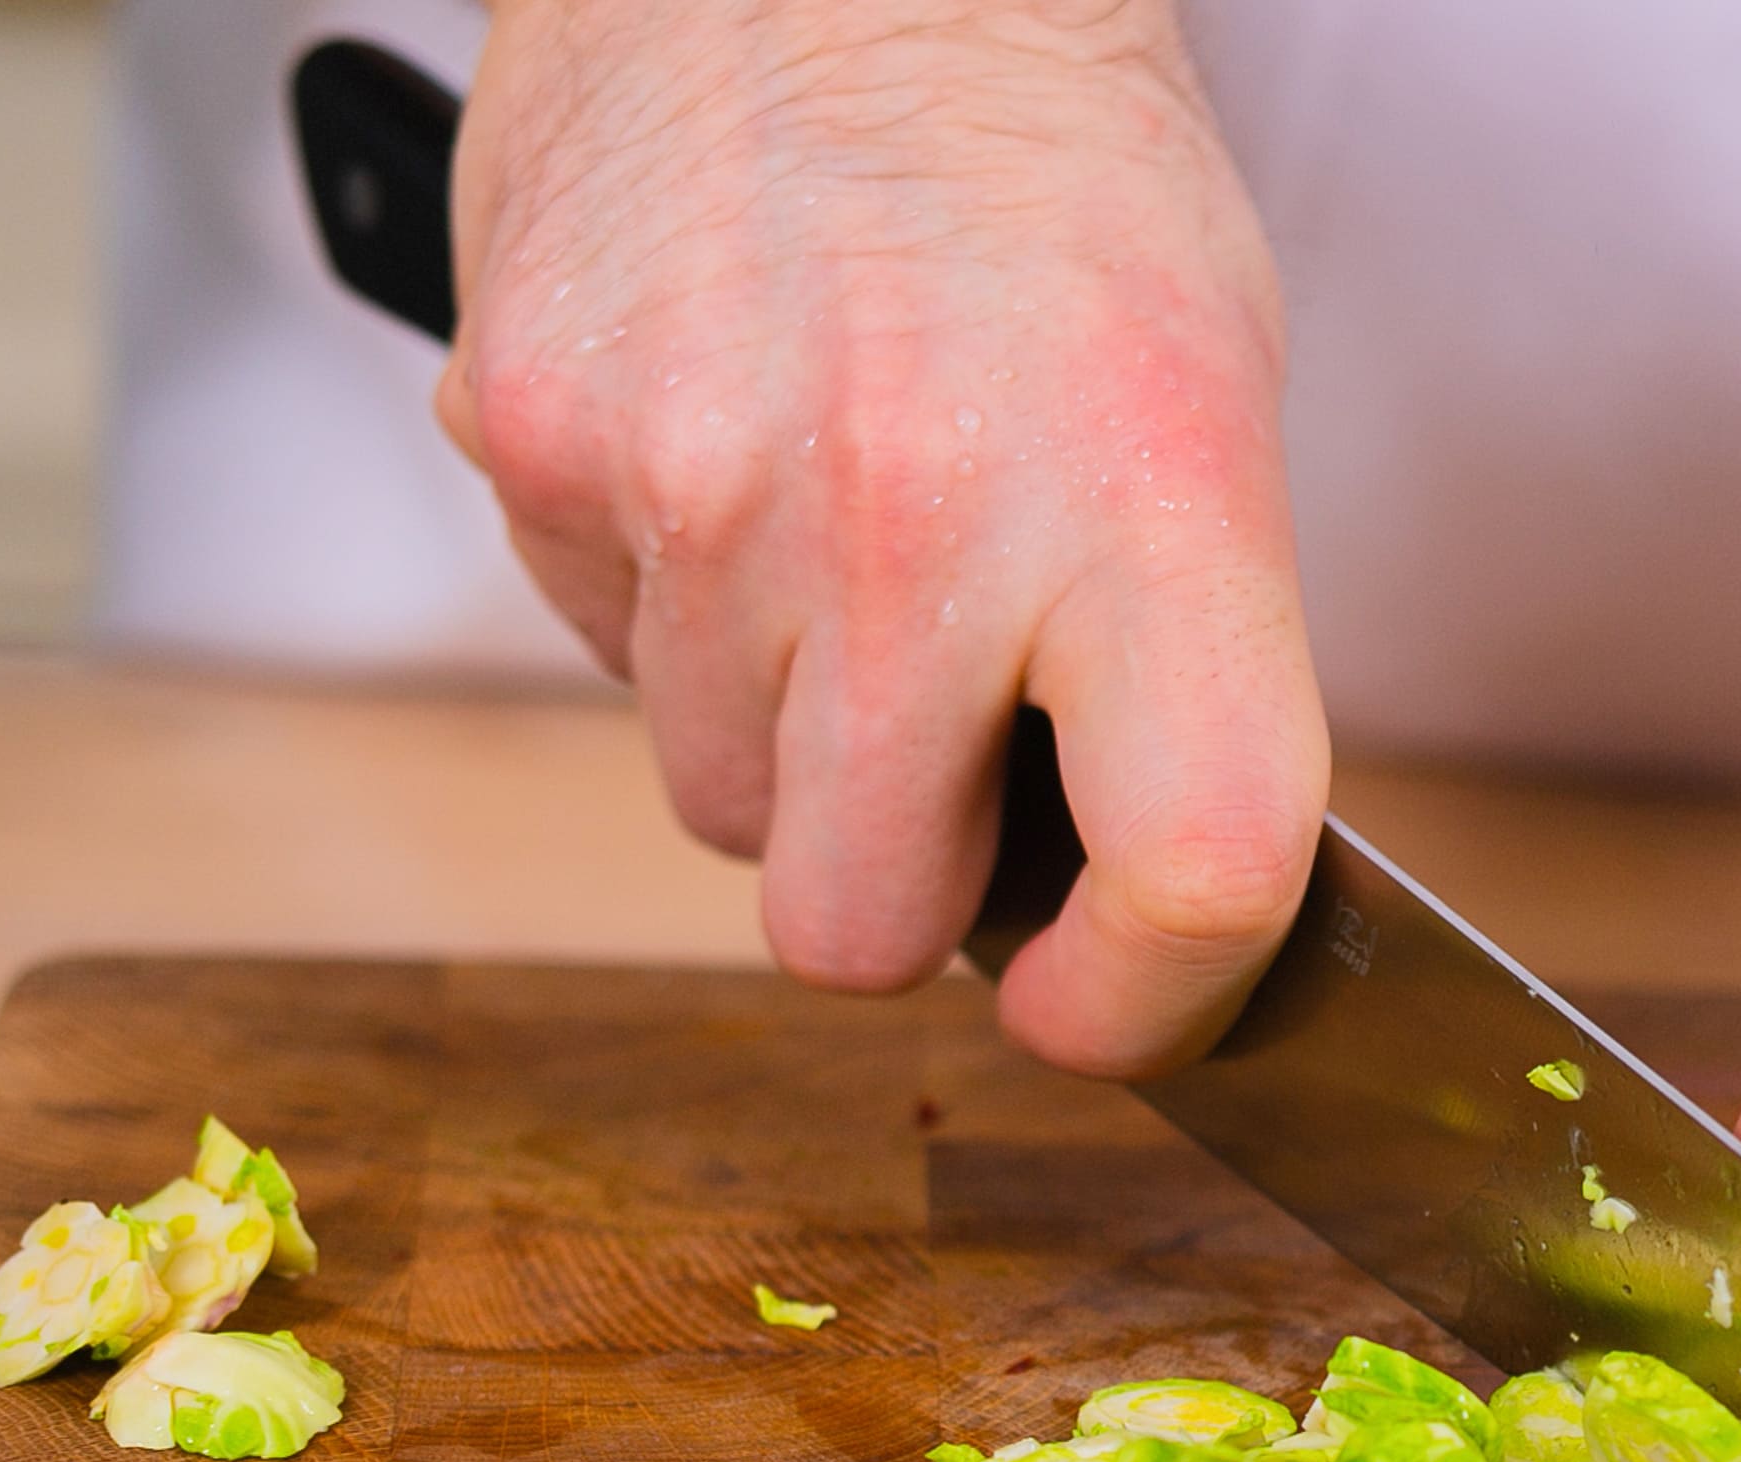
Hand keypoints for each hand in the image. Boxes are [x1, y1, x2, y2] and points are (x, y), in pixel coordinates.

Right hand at [442, 0, 1323, 1073]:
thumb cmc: (1044, 176)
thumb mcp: (1203, 406)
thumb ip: (1177, 668)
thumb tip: (1127, 905)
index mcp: (1147, 498)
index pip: (1193, 863)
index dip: (1150, 998)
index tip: (1100, 1004)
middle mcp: (921, 513)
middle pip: (857, 923)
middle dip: (899, 880)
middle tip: (938, 755)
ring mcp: (703, 487)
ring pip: (720, 809)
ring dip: (779, 735)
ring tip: (834, 540)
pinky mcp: (537, 445)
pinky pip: (601, 659)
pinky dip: (664, 610)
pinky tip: (728, 460)